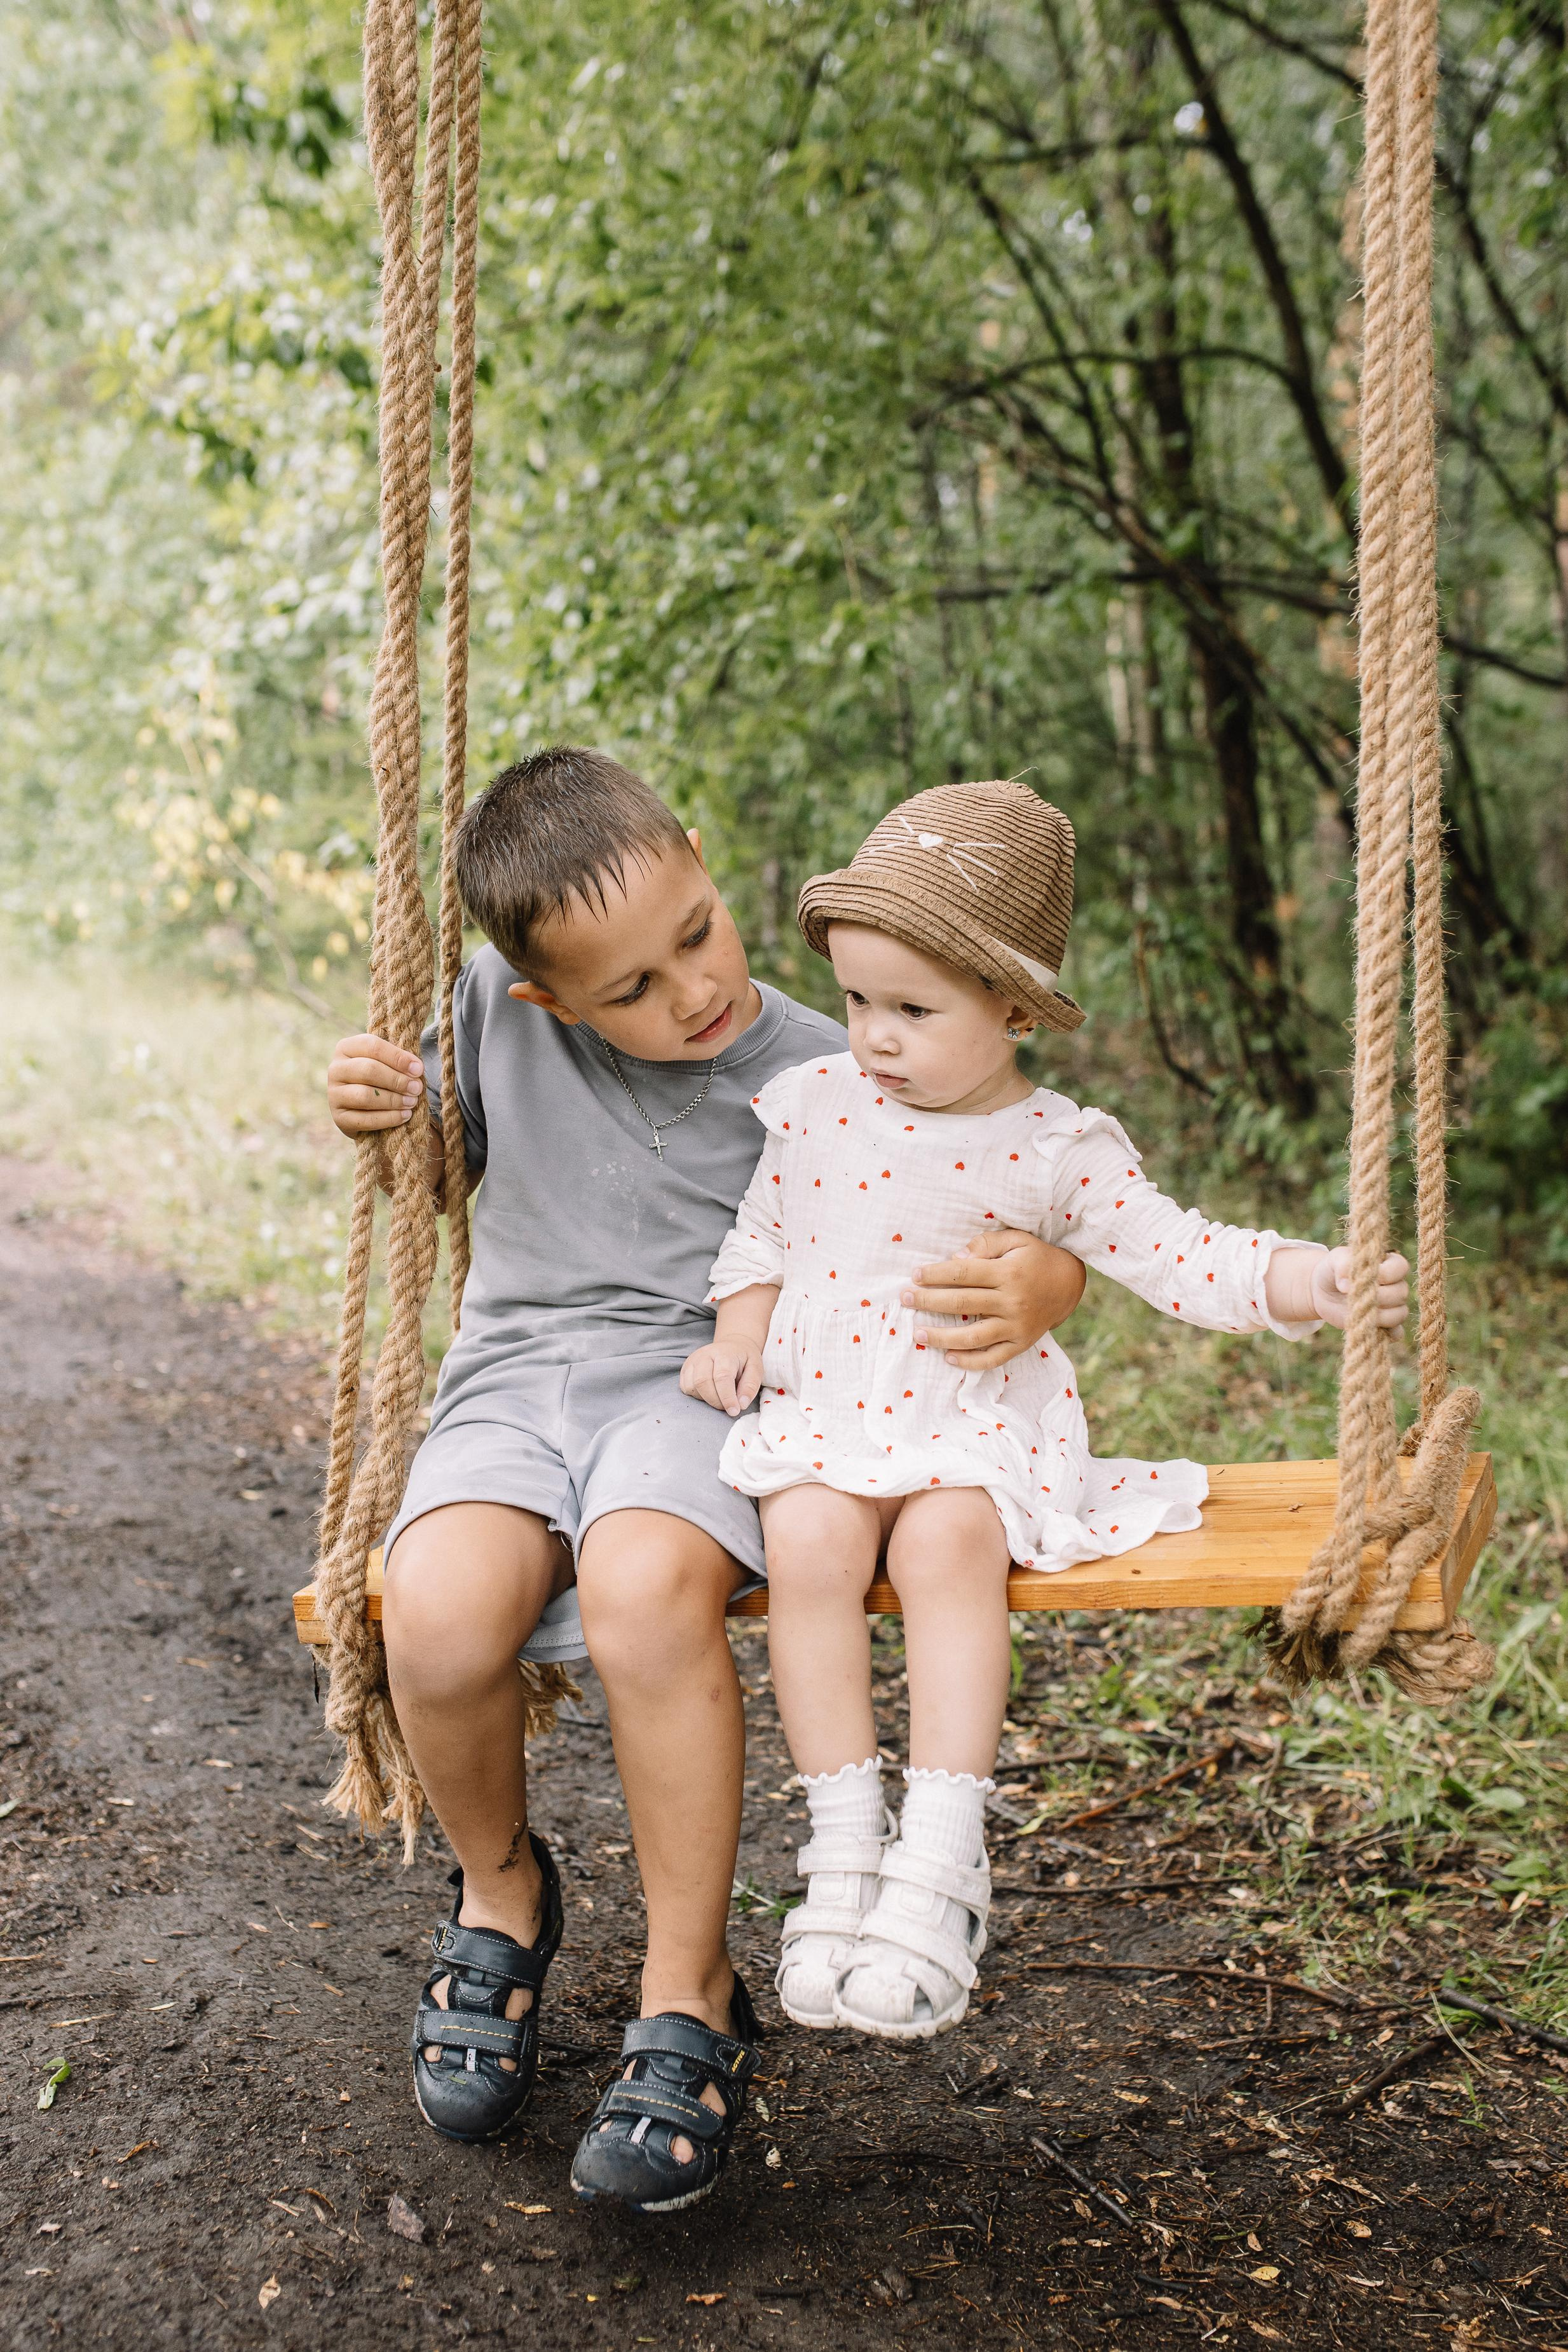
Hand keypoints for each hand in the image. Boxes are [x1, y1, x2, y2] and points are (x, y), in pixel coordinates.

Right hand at [327, 1034, 424, 1137]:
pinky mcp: (339, 1117)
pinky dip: (389, 1118)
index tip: (418, 1069)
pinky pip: (365, 1119)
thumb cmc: (380, 1079)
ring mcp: (334, 1094)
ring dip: (394, 1100)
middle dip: (397, 1080)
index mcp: (346, 1048)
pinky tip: (405, 1116)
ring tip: (412, 1102)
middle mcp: (336, 1069)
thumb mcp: (386, 1063)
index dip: (398, 1057)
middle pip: (369, 1070)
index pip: (372, 1046)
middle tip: (417, 1088)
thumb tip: (416, 1068)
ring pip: (366, 1096)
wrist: (363, 1108)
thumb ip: (399, 1060)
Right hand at [680, 1338, 766, 1416]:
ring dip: (706, 1399)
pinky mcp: (685, 1369)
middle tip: (727, 1407)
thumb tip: (741, 1404)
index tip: (734, 1411)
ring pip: (692, 1387)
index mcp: (724, 1353)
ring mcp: (692, 1361)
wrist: (731, 1347)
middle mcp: (705, 1355)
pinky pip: (685, 1388)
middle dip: (715, 1401)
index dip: (727, 1397)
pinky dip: (697, 1396)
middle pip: (702, 1382)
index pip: (722, 1377)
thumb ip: (750, 1386)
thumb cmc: (744, 1360)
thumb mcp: (756, 1368)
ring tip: (719, 1396)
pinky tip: (709, 1392)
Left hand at [901, 1230, 1086, 1369]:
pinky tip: (949, 1358)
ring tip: (918, 1333)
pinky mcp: (1021, 1344)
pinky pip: (993, 1358)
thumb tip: (955, 1257)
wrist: (1069, 1285)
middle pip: (962, 1302)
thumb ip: (985, 1244)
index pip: (963, 1272)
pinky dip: (970, 1362)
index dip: (936, 1274)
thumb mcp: (1016, 1240)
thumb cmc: (1036, 1258)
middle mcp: (1012, 1301)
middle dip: (929, 1300)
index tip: (915, 1275)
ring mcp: (1017, 1326)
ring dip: (942, 1337)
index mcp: (1009, 1272)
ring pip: (973, 1336)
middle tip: (905, 1299)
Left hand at [1265, 1244, 1409, 1329]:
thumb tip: (1347, 1285)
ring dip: (1381, 1316)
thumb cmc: (1333, 1271)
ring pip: (1400, 1314)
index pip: (1400, 1267)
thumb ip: (1342, 1265)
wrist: (1323, 1292)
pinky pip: (1396, 1333)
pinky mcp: (1385, 1325)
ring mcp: (1392, 1306)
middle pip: (1401, 1293)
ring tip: (1359, 1312)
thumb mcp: (1334, 1261)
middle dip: (1381, 1296)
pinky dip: (1387, 1334)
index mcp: (1387, 1264)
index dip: (1387, 1274)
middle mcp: (1394, 1285)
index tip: (1367, 1277)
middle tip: (1358, 1296)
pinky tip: (1370, 1329)